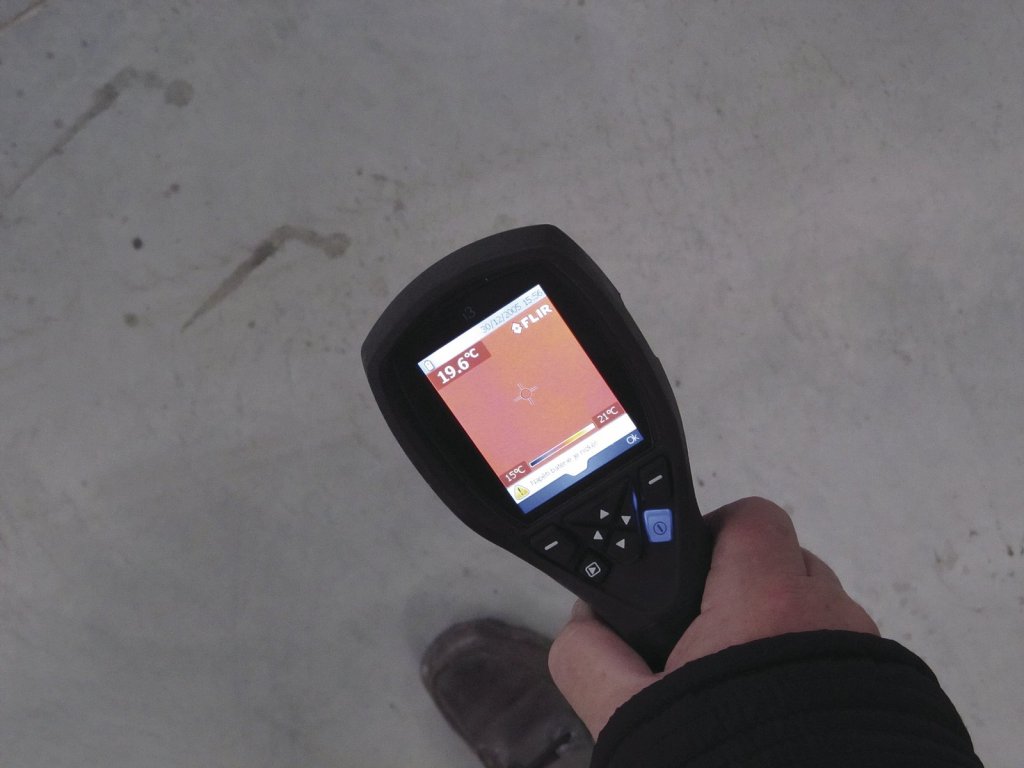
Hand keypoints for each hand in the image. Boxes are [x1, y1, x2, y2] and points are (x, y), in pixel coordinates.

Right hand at [548, 497, 879, 735]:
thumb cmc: (719, 758)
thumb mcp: (625, 713)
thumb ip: (589, 654)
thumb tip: (585, 623)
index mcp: (765, 601)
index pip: (751, 517)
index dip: (714, 530)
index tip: (686, 568)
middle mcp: (829, 615)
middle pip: (786, 563)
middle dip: (744, 587)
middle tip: (706, 636)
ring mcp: (866, 654)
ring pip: (818, 611)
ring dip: (782, 630)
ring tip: (743, 682)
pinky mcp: (889, 694)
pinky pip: (845, 656)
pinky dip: (814, 669)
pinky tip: (780, 711)